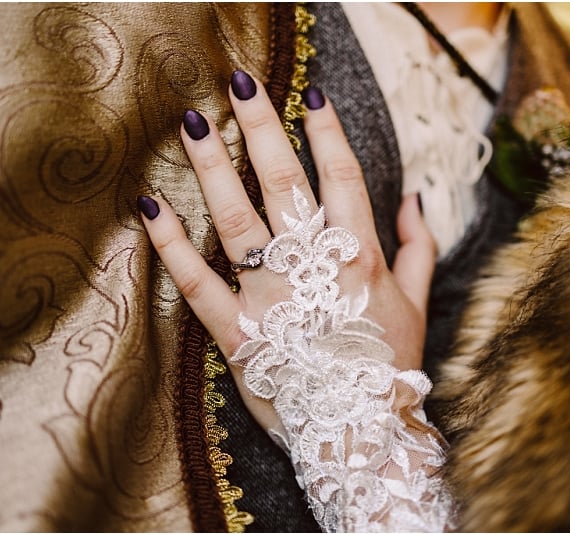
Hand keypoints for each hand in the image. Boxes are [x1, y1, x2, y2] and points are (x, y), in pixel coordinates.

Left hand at [138, 71, 435, 431]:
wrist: (363, 433)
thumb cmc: (390, 366)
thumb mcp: (416, 302)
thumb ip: (418, 246)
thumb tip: (417, 198)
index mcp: (359, 257)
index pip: (342, 177)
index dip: (326, 132)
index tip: (309, 95)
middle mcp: (314, 269)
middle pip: (284, 184)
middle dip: (262, 128)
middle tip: (240, 84)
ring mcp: (272, 299)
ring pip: (237, 221)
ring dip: (212, 169)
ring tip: (193, 126)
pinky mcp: (237, 334)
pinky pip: (199, 283)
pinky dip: (172, 244)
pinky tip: (150, 207)